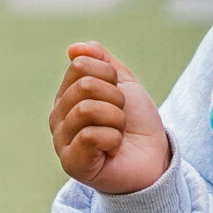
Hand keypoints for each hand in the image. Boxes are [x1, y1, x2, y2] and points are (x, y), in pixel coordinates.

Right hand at [49, 42, 171, 193]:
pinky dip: (113, 139)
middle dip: (115, 100)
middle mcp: (58, 117)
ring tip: (118, 134)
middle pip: (84, 86)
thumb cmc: (137, 124)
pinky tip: (113, 150)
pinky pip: (90, 136)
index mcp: (67, 96)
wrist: (154, 159)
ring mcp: (61, 140)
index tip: (119, 97)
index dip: (110, 77)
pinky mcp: (71, 163)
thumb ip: (101, 62)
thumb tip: (73, 49)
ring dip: (116, 120)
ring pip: (88, 109)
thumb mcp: (123, 84)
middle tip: (120, 118)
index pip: (81, 65)